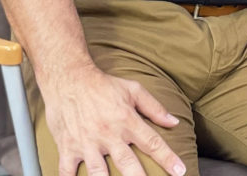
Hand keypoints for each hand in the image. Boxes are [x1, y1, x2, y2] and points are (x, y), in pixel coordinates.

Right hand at [42, 64, 184, 175]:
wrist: (69, 80)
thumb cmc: (104, 85)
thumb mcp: (134, 90)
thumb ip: (155, 108)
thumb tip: (174, 122)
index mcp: (127, 121)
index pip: (152, 143)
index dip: (168, 158)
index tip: (180, 171)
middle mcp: (108, 135)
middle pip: (128, 163)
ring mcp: (87, 143)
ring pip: (98, 173)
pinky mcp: (68, 148)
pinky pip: (67, 171)